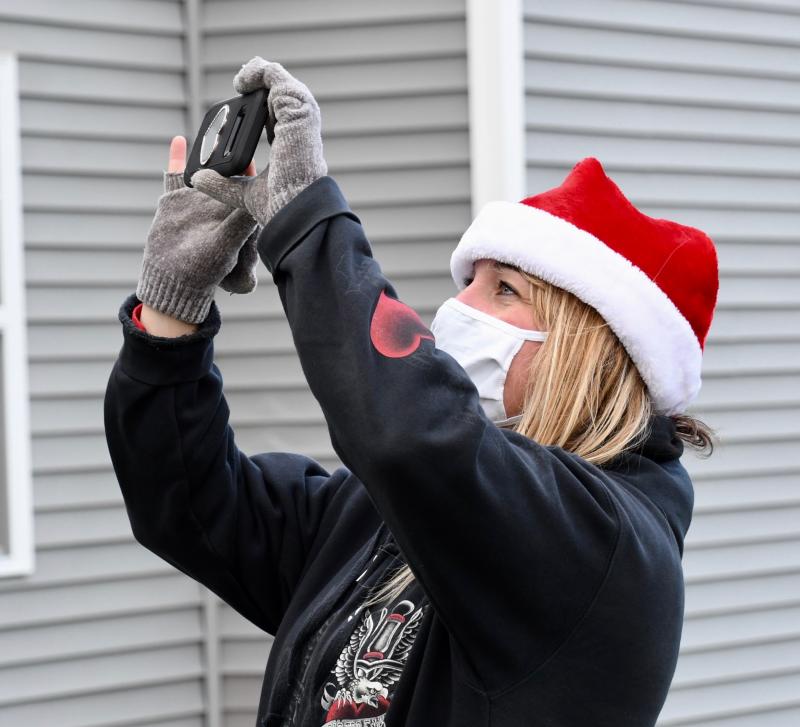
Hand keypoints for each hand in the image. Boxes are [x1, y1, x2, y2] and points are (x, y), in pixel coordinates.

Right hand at [136, 136, 260, 324]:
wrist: (170, 278)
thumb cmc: (204, 269)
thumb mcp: (226, 244)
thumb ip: (239, 224)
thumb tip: (257, 202)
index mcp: (234, 214)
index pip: (246, 186)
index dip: (253, 169)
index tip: (261, 149)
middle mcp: (217, 204)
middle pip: (226, 172)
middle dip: (232, 152)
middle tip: (239, 127)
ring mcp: (196, 200)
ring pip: (203, 169)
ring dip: (207, 151)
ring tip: (215, 127)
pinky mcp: (175, 200)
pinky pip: (176, 174)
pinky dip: (178, 157)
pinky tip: (181, 140)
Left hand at [190, 57, 326, 227]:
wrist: (292, 208)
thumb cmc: (277, 207)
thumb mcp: (243, 193)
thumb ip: (222, 183)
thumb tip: (198, 178)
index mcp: (292, 146)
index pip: (278, 115)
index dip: (261, 102)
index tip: (242, 94)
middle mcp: (300, 130)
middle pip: (281, 94)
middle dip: (260, 81)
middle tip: (239, 79)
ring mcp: (301, 119)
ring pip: (281, 82)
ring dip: (258, 73)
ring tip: (239, 78)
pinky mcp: (297, 111)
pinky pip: (277, 79)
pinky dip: (260, 73)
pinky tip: (243, 80)